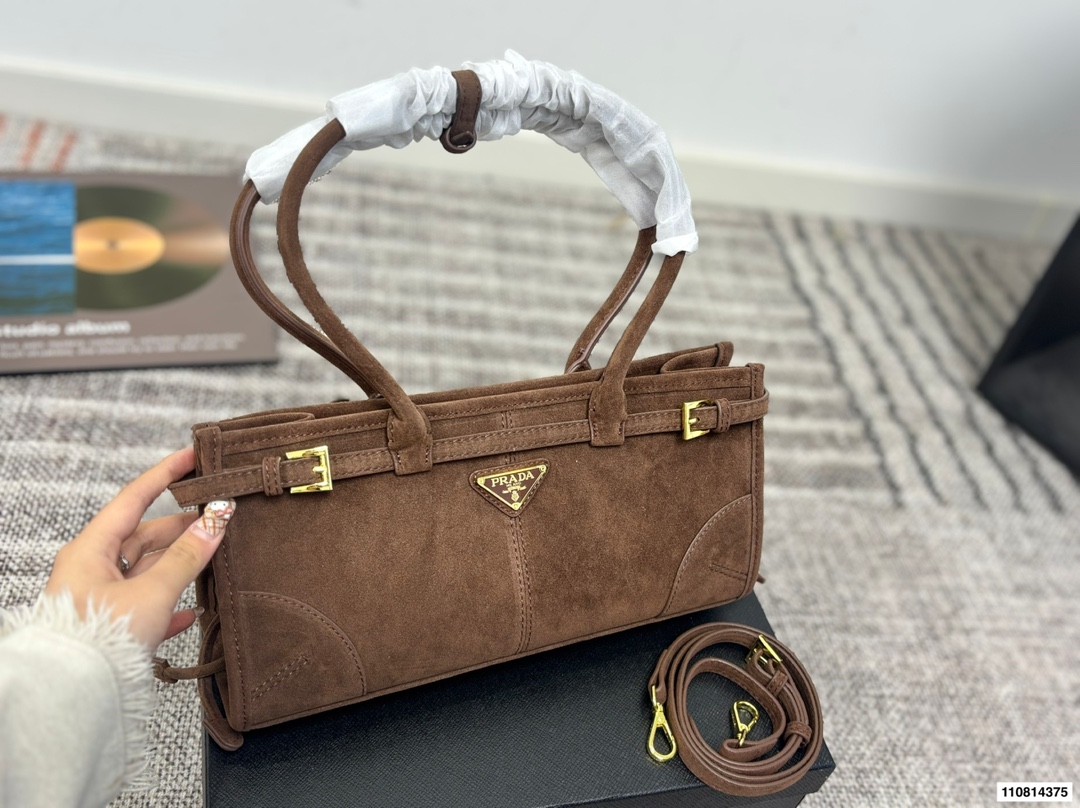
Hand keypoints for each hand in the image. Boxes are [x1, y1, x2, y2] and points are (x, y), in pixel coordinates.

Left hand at [45, 447, 235, 649]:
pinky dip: (169, 603)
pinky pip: (145, 604)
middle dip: (182, 527)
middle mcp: (91, 569)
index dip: (166, 474)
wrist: (72, 695)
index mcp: (90, 549)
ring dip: (180, 565)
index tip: (193, 456)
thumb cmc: (100, 638)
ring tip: (214, 559)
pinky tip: (192, 612)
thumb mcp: (152, 592)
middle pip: (143, 535)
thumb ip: (187, 557)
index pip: (134, 498)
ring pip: (146, 569)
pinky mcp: (110, 626)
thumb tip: (216, 521)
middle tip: (218, 516)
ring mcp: (99, 598)